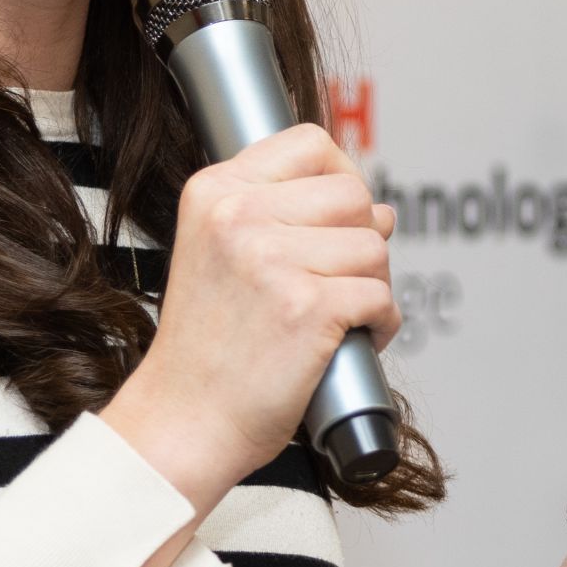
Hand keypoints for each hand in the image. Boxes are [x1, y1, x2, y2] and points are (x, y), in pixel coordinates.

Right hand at [101, 125, 396, 519]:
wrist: (184, 421)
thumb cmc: (208, 348)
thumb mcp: (223, 258)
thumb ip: (292, 221)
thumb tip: (383, 210)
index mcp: (215, 192)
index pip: (311, 144)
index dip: (343, 178)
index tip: (339, 219)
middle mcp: (239, 216)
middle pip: (354, 196)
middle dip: (361, 242)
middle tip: (334, 283)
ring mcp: (272, 260)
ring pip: (375, 247)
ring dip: (372, 287)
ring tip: (336, 318)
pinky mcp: (307, 307)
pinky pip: (381, 297)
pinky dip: (382, 325)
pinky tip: (351, 340)